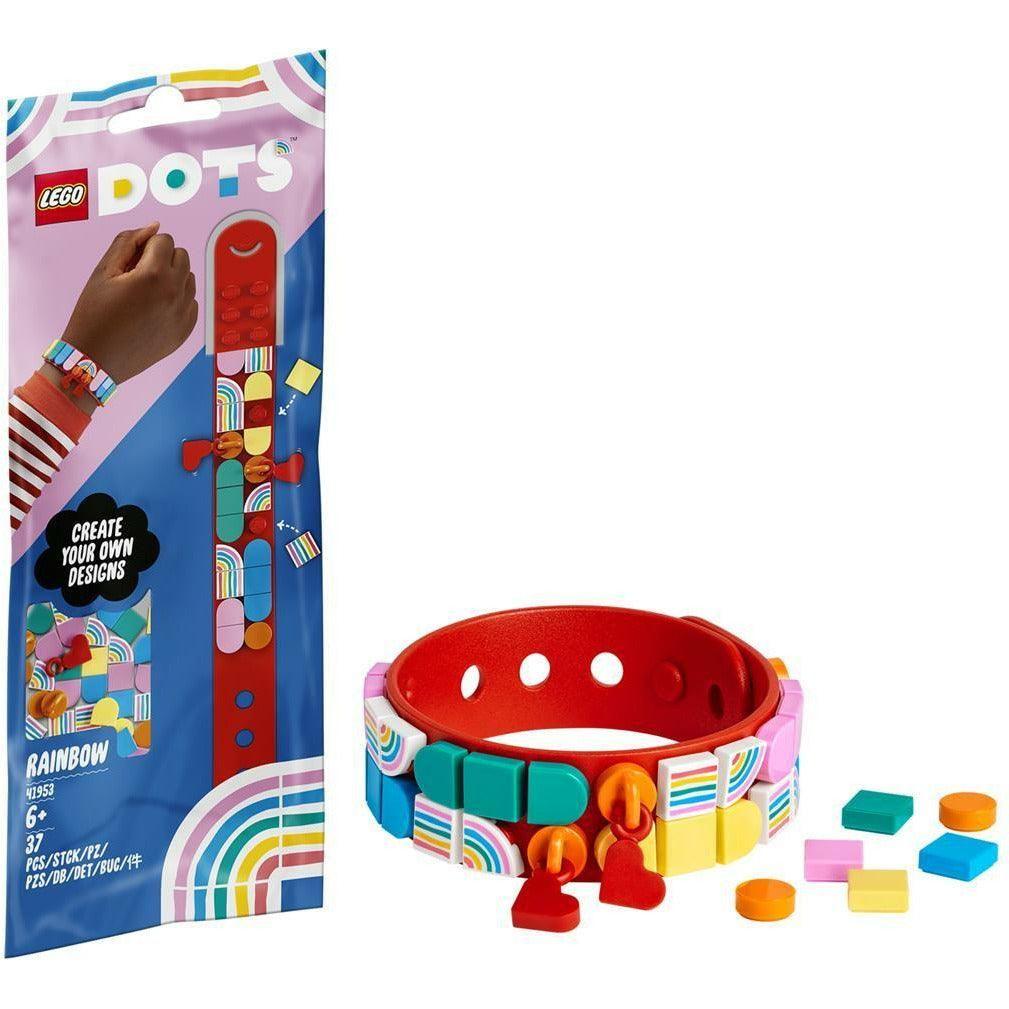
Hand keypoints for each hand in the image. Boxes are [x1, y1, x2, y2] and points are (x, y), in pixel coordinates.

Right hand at [59, 223, 197, 383]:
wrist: (96, 359)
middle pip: (182, 256)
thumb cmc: (94, 313)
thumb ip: (128, 242)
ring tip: (146, 293)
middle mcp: (176, 293)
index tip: (130, 263)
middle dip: (162, 258)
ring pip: (189, 278)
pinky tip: (155, 309)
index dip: (145, 246)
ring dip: (172, 277)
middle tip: (138, 276)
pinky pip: (191, 302)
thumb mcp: (103, 271)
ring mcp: (184, 314)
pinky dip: (177, 299)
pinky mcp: (186, 331)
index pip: (164, 240)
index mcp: (154, 275)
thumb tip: (154, 227)